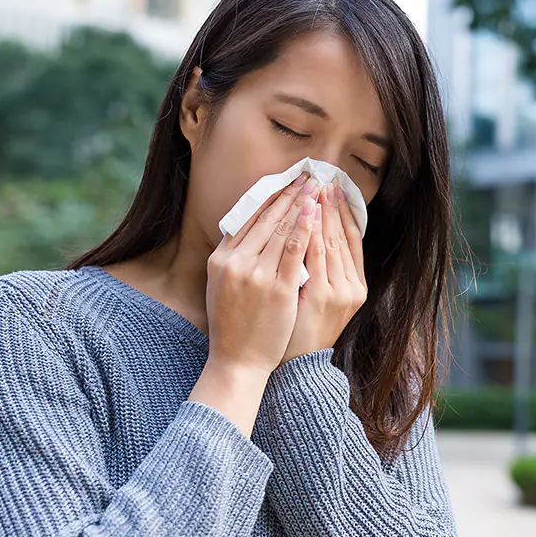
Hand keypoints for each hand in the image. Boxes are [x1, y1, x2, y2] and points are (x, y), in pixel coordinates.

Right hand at [203, 174, 318, 377]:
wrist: (237, 361)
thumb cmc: (232, 324)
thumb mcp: (220, 285)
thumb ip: (232, 257)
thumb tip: (245, 228)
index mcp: (220, 259)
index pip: (247, 219)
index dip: (269, 198)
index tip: (285, 182)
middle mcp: (235, 262)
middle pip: (266, 219)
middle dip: (289, 194)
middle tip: (306, 175)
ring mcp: (256, 275)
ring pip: (282, 230)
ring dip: (300, 205)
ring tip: (315, 187)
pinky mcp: (278, 288)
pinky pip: (295, 251)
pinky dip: (305, 229)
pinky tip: (315, 212)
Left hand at [282, 182, 367, 361]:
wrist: (294, 366)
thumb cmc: (300, 330)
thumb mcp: (318, 299)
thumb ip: (321, 271)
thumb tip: (311, 234)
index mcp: (355, 286)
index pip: (352, 240)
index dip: (344, 212)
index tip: (334, 189)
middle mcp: (352, 288)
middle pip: (342, 236)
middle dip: (331, 206)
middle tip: (323, 179)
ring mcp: (337, 293)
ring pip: (330, 242)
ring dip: (321, 213)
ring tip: (313, 189)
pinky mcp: (320, 297)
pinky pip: (314, 257)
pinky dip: (309, 233)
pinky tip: (303, 215)